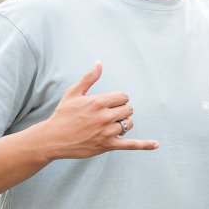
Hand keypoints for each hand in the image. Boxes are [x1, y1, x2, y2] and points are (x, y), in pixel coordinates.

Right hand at [40, 62, 157, 158]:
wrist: (52, 138)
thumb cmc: (63, 114)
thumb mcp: (73, 93)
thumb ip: (89, 78)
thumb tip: (99, 62)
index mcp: (98, 102)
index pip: (124, 97)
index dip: (118, 99)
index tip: (108, 103)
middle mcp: (104, 116)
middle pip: (129, 109)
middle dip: (121, 110)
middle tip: (107, 114)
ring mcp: (107, 132)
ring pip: (129, 124)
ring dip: (123, 123)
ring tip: (107, 125)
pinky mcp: (107, 145)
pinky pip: (130, 145)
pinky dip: (144, 145)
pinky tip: (155, 145)